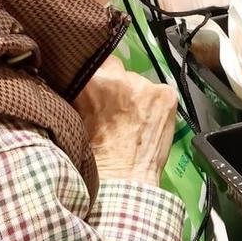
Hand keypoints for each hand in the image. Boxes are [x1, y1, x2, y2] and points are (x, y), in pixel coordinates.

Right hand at [74, 57, 177, 188]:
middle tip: (112, 109)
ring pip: (138, 82)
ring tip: (131, 119)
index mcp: (92, 80)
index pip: (93, 59)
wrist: (124, 181)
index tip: (94, 86)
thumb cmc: (93, 156)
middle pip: (116, 69)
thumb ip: (79, 94)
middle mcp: (121, 76)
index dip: (94, 74)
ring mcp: (147, 85)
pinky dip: (154, 103)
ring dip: (134, 95)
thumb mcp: (75, 117)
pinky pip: (158, 91)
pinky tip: (148, 121)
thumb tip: (80, 82)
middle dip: (114, 84)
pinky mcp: (167, 95)